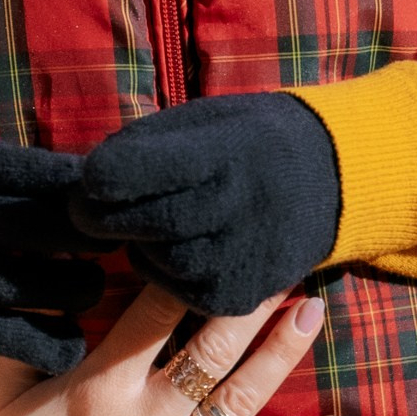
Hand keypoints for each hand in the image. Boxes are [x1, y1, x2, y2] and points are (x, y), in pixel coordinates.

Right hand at [0, 134, 100, 376]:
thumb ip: (30, 172)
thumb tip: (112, 196)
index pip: (56, 178)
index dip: (95, 197)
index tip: (110, 207)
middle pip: (56, 231)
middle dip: (97, 239)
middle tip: (106, 244)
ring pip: (49, 289)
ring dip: (85, 289)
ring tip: (85, 283)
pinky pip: (23, 342)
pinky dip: (59, 342)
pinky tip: (68, 330)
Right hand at [0, 283, 351, 415]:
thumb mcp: (1, 394)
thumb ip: (29, 337)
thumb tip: (54, 290)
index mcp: (101, 386)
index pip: (155, 314)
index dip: (186, 273)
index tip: (213, 240)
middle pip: (212, 348)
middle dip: (249, 302)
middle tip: (280, 261)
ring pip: (243, 400)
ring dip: (282, 353)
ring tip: (312, 311)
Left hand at [68, 94, 339, 315]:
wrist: (329, 176)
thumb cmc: (244, 141)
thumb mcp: (200, 121)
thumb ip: (145, 147)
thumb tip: (87, 180)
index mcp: (216, 150)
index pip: (128, 172)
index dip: (100, 178)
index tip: (94, 179)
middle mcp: (231, 204)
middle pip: (138, 222)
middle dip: (102, 217)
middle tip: (93, 210)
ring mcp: (239, 253)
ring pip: (156, 260)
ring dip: (139, 245)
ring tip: (148, 225)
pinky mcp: (240, 294)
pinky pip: (179, 292)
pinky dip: (165, 274)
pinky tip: (175, 250)